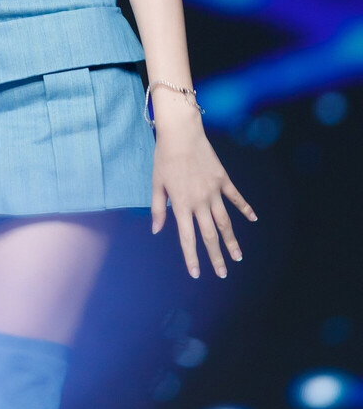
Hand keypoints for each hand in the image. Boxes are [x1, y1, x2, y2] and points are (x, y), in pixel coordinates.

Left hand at [150, 118, 257, 279]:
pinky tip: (253, 219)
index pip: (187, 238)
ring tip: (238, 257)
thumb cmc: (164, 158)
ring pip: (225, 222)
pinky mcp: (222, 179)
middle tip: (223, 274)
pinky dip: (245, 208)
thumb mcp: (156, 183)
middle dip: (216, 256)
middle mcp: (199, 201)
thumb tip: (156, 231)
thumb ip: (158, 209)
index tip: (196, 274)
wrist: (181, 133)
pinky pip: (236, 197)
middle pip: (210, 235)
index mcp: (181, 204)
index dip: (192, 257)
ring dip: (232, 241)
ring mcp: (213, 191)